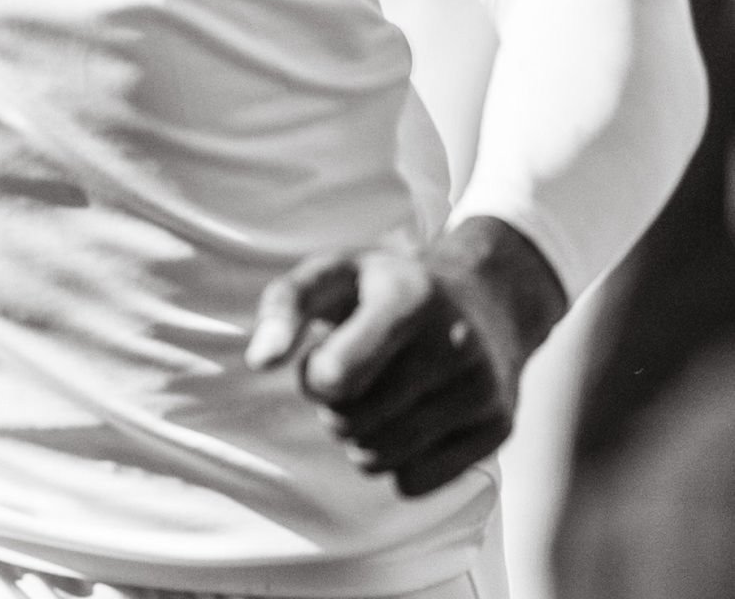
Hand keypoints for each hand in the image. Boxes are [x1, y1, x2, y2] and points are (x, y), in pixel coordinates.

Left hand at [245, 216, 566, 497]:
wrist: (484, 298)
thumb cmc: (384, 289)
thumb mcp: (332, 275)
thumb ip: (284, 307)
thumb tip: (259, 362)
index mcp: (409, 294)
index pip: (336, 375)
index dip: (314, 376)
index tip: (324, 354)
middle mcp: (455, 341)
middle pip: (351, 420)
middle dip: (336, 405)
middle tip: (355, 375)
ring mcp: (482, 386)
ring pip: (380, 456)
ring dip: (360, 436)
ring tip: (379, 396)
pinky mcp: (499, 427)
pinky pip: (415, 484)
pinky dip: (396, 464)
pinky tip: (409, 422)